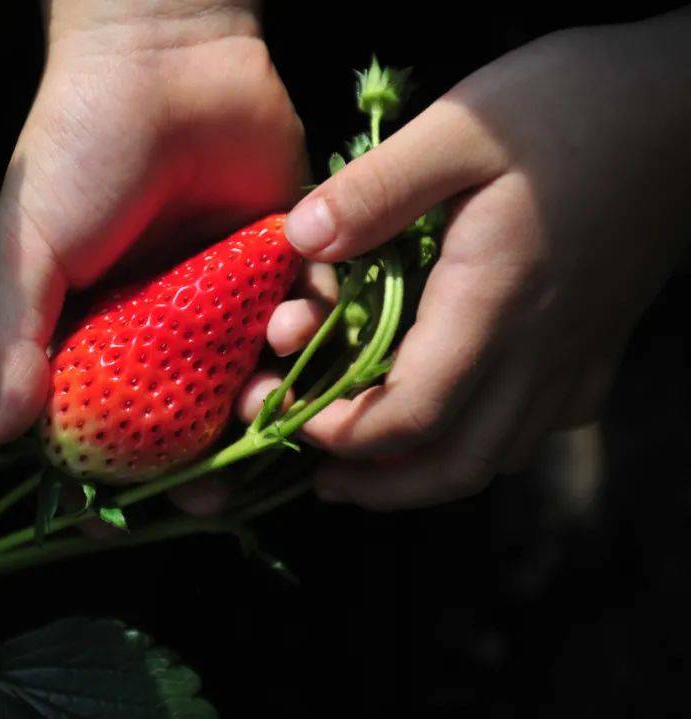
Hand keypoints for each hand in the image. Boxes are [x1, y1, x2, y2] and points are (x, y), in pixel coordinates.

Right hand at [0, 0, 305, 461]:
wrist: (164, 53)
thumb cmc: (79, 150)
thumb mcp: (27, 247)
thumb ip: (10, 339)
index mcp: (95, 330)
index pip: (104, 424)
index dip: (113, 479)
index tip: (125, 519)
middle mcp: (162, 324)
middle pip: (188, 421)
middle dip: (205, 463)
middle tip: (218, 490)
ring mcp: (224, 294)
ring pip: (255, 378)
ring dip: (267, 397)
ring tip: (264, 382)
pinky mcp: (281, 256)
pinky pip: (310, 314)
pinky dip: (312, 327)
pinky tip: (297, 313)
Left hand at [238, 13, 690, 509]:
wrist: (688, 103)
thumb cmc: (573, 104)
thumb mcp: (461, 126)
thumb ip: (376, 190)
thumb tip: (300, 240)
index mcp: (492, 302)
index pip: (412, 415)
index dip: (342, 433)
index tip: (290, 414)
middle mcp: (539, 349)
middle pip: (456, 465)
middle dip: (379, 487)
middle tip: (322, 479)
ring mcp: (577, 355)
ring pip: (499, 456)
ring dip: (426, 474)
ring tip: (370, 459)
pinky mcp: (598, 344)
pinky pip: (540, 425)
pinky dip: (484, 442)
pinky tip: (454, 415)